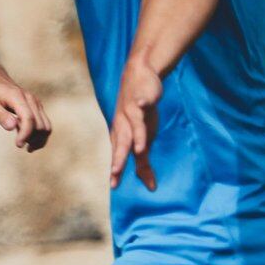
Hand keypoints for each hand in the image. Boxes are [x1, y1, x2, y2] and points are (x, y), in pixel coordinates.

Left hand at [0, 63, 50, 150]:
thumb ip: (0, 115)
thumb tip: (12, 126)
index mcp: (18, 97)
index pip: (28, 118)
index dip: (25, 134)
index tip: (18, 144)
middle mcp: (31, 99)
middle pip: (40, 124)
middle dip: (32, 139)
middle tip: (19, 144)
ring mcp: (35, 103)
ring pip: (46, 126)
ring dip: (38, 139)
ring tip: (26, 146)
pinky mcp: (36, 107)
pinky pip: (44, 124)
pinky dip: (39, 135)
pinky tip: (27, 140)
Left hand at [109, 56, 162, 189]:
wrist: (139, 77)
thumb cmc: (140, 113)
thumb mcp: (143, 139)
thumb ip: (144, 161)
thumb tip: (151, 187)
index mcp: (121, 136)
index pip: (118, 155)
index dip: (116, 169)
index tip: (114, 186)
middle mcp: (123, 124)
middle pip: (121, 144)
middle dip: (119, 159)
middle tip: (116, 173)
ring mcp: (131, 111)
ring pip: (133, 126)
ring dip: (136, 137)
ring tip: (139, 150)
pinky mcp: (142, 97)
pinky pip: (143, 101)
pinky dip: (143, 103)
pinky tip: (143, 104)